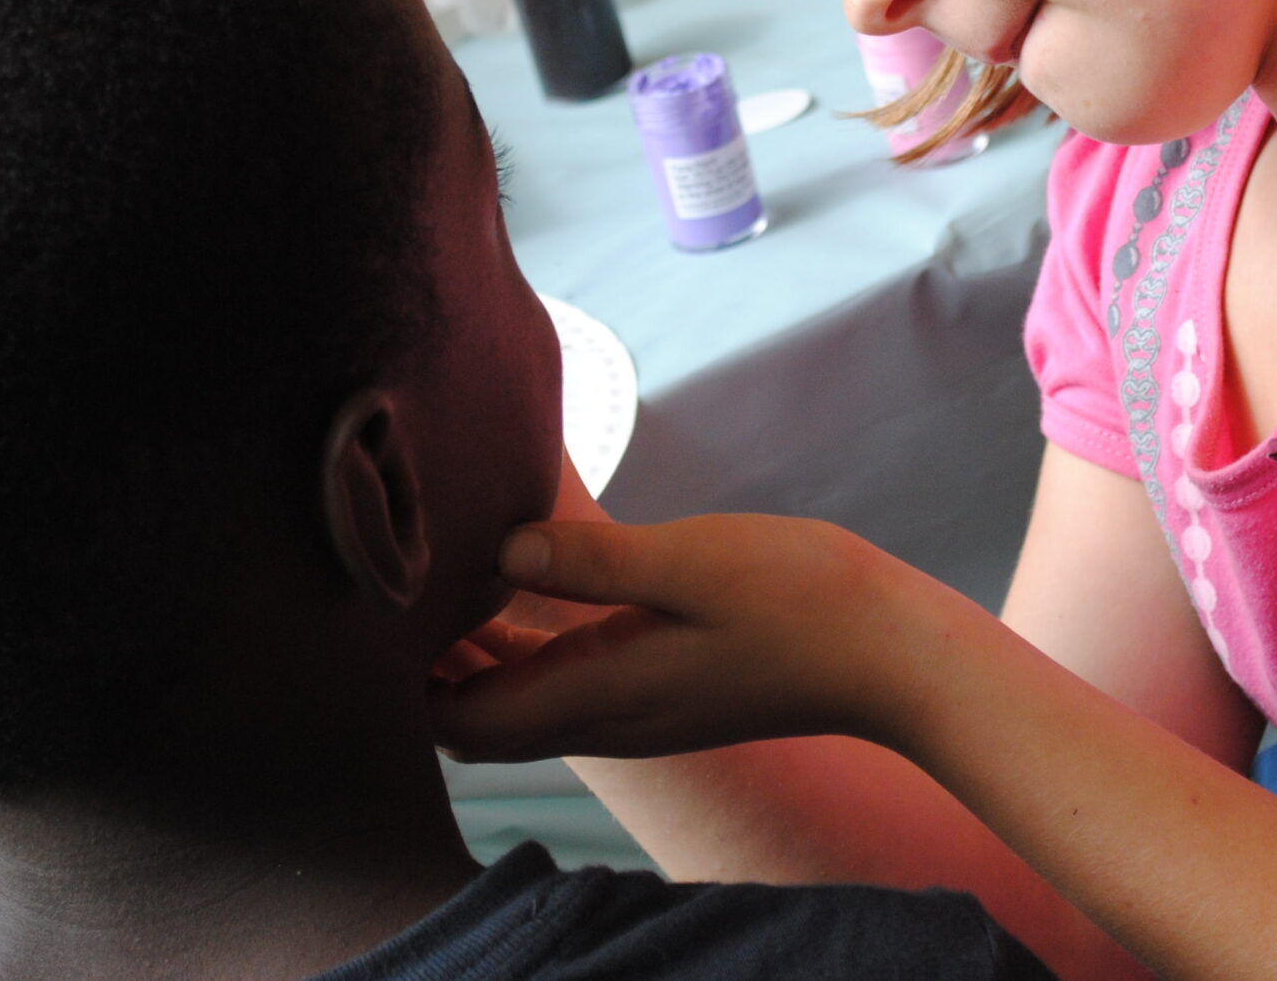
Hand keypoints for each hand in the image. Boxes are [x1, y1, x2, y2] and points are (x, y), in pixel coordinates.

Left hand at [429, 513, 983, 762]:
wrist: (892, 656)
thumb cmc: (801, 601)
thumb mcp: (693, 562)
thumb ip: (593, 563)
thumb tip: (500, 552)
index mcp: (598, 696)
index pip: (461, 724)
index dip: (407, 679)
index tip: (384, 606)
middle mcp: (605, 716)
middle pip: (479, 716)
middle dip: (429, 663)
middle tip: (402, 578)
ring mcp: (636, 707)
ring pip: (522, 697)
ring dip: (477, 648)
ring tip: (446, 568)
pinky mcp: (664, 686)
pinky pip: (568, 676)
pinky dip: (530, 640)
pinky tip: (528, 576)